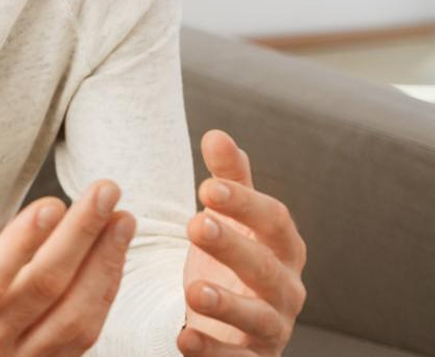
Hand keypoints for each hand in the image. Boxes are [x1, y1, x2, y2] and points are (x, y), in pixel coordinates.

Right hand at [0, 169, 136, 356]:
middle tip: (105, 190)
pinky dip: (104, 295)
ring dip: (104, 265)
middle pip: (44, 292)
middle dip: (81, 237)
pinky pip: (84, 336)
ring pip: (74, 318)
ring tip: (120, 219)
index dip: (21, 245)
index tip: (51, 203)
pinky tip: (113, 258)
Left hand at [179, 131, 306, 356]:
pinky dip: (213, 351)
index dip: (245, 204)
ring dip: (229, 305)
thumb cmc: (233, 263)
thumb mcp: (230, 222)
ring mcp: (272, 327)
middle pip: (268, 267)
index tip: (205, 187)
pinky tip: (182, 337)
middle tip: (195, 225)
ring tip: (192, 289)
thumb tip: (216, 135)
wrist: (232, 324)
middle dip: (235, 247)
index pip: (274, 222)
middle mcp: (286, 289)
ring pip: (260, 319)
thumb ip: (228, 183)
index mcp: (283, 249)